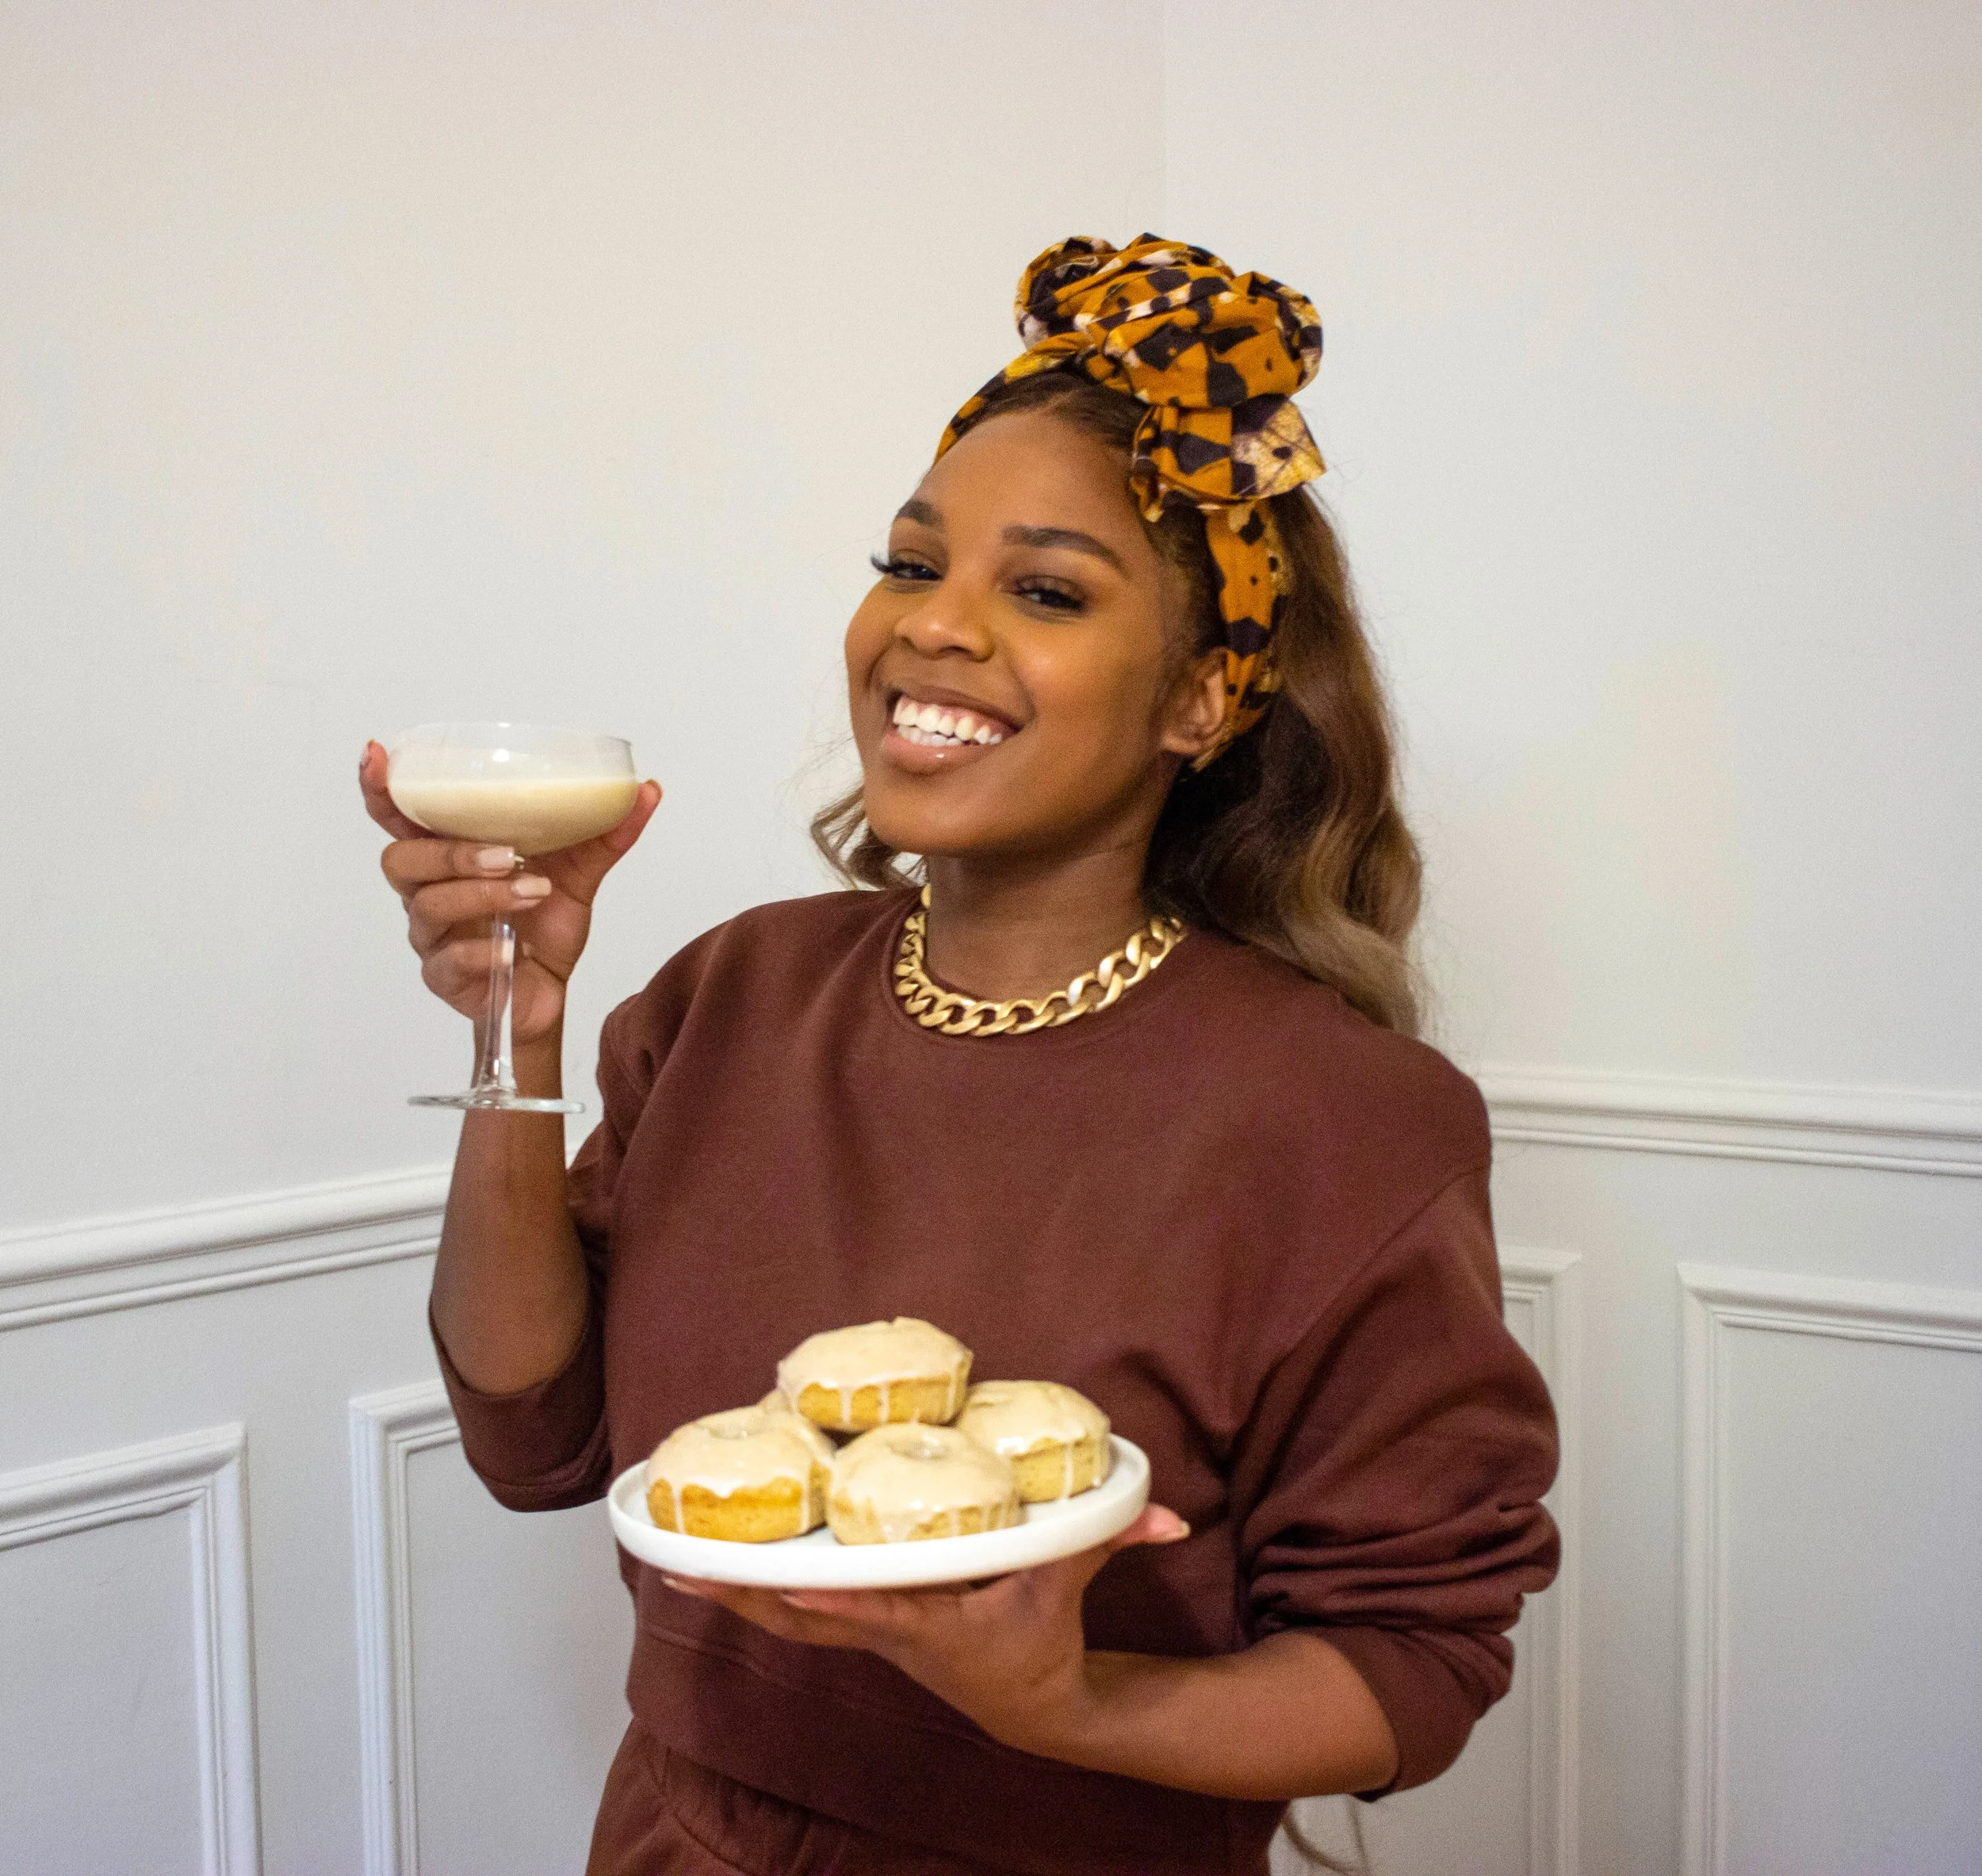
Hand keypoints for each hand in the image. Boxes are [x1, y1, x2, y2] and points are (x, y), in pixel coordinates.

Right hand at [360, 740, 660, 1046]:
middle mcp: (428, 891)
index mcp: (448, 855)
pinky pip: (447, 962)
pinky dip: (482, 952)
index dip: (381, 787)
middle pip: (401, 859)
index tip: (375, 754)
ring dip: (479, 894)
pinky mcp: (446, 979)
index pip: (398, 816)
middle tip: (507, 854)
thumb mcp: (579, 873)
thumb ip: (605, 832)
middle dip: (450, 852)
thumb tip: (646, 789)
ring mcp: (432, 937)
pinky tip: (512, 950)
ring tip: (530, 891)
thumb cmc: (544, 925)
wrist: (552, 993)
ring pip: (426, 906)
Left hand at [659, 1504, 1189, 1757]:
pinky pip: (808, 1611)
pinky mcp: (872, 1627)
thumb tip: (1166, 1511)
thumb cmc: (1047, 1642)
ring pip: (794, 1618)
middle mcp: (892, 1633)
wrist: (1038, 1709)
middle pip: (805, 1618)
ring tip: (680, 1563)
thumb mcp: (1074, 1586)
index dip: (832, 1596)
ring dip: (741, 1595)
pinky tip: (734, 1568)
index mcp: (935, 1625)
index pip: (876, 1609)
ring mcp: (875, 1634)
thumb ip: (1110, 1538)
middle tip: (682, 1566)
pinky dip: (768, 1593)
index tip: (784, 1577)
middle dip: (746, 1595)